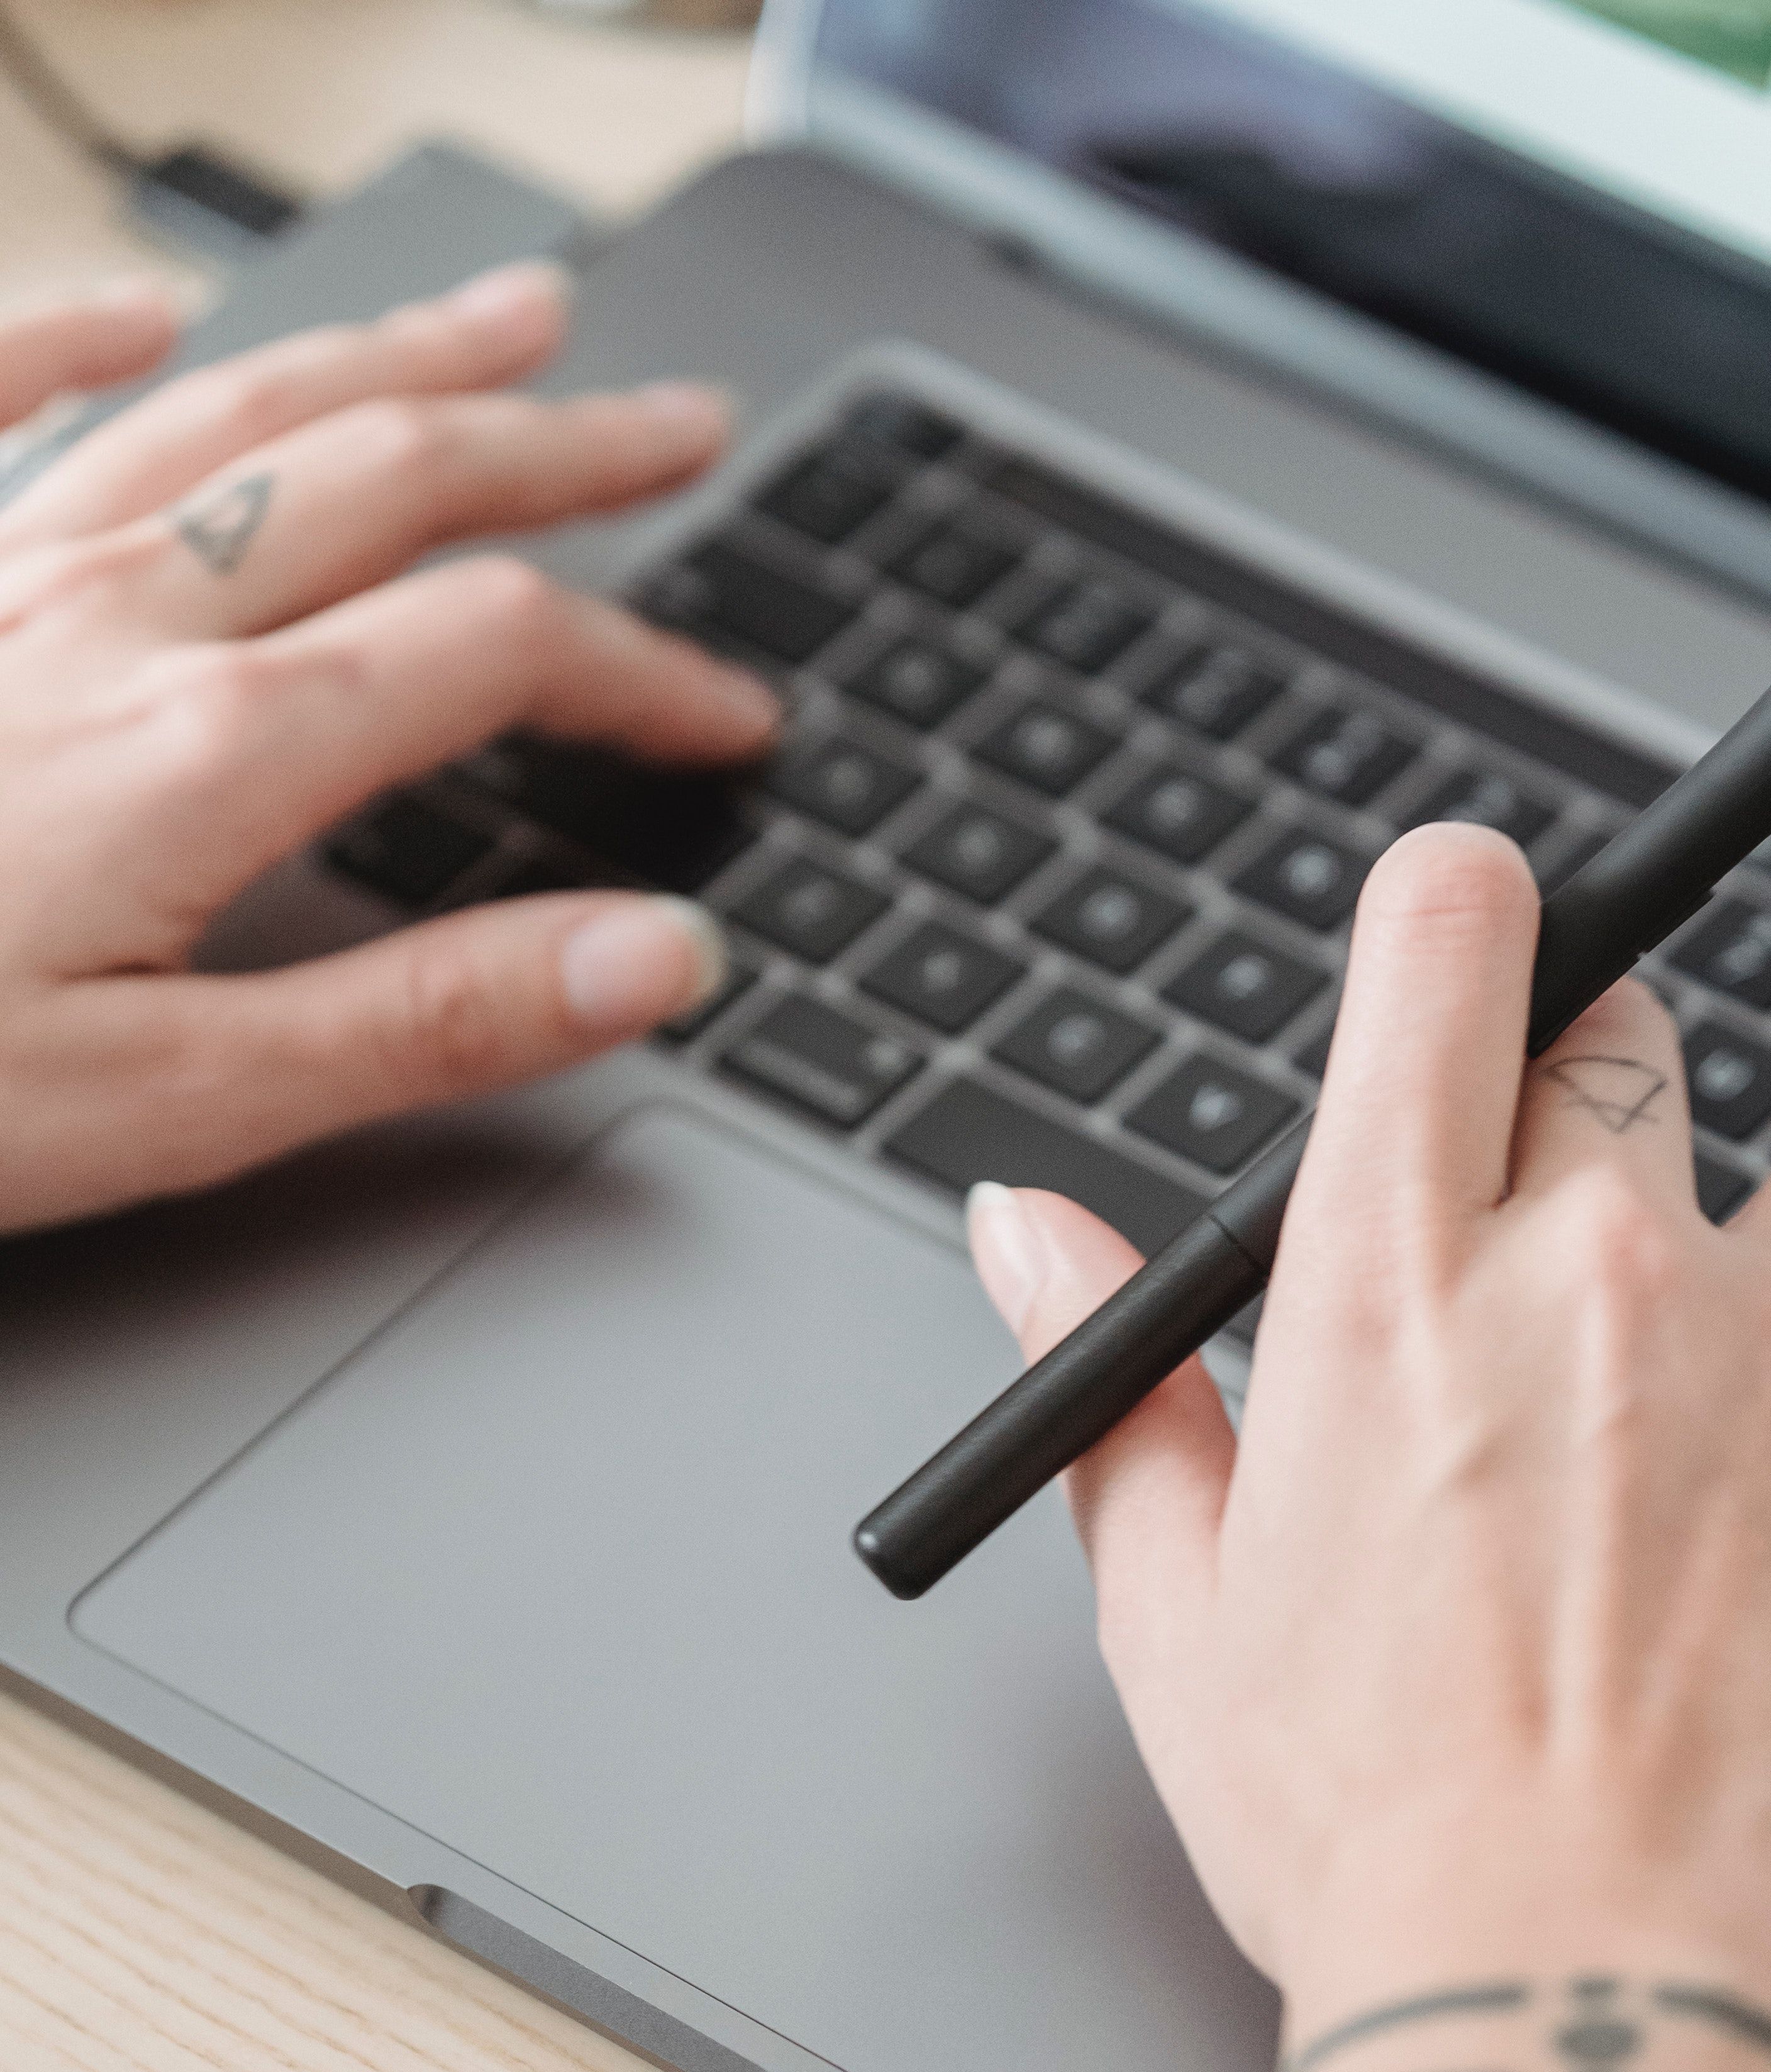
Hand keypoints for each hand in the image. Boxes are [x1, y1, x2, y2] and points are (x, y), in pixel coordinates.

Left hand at [0, 264, 780, 1236]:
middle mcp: (111, 621)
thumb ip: (435, 1017)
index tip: (730, 720)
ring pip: (228, 409)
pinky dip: (72, 329)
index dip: (649, 672)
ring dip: (390, 354)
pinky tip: (149, 301)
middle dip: (566, 446)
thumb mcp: (187, 1102)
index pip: (502, 650)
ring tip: (513, 318)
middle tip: (684, 426)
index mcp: (210, 748)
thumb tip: (657, 954)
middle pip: (390, 477)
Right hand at [970, 824, 1770, 2071]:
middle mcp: (1596, 1273)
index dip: (1468, 899)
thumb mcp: (1178, 1597)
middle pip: (1628, 1034)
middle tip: (1571, 1186)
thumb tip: (1023, 1231)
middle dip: (1593, 1079)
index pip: (1452, 946)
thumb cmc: (1367, 1830)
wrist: (1568, 2010)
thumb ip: (1112, 1374)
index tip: (1472, 927)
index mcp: (1394, 1284)